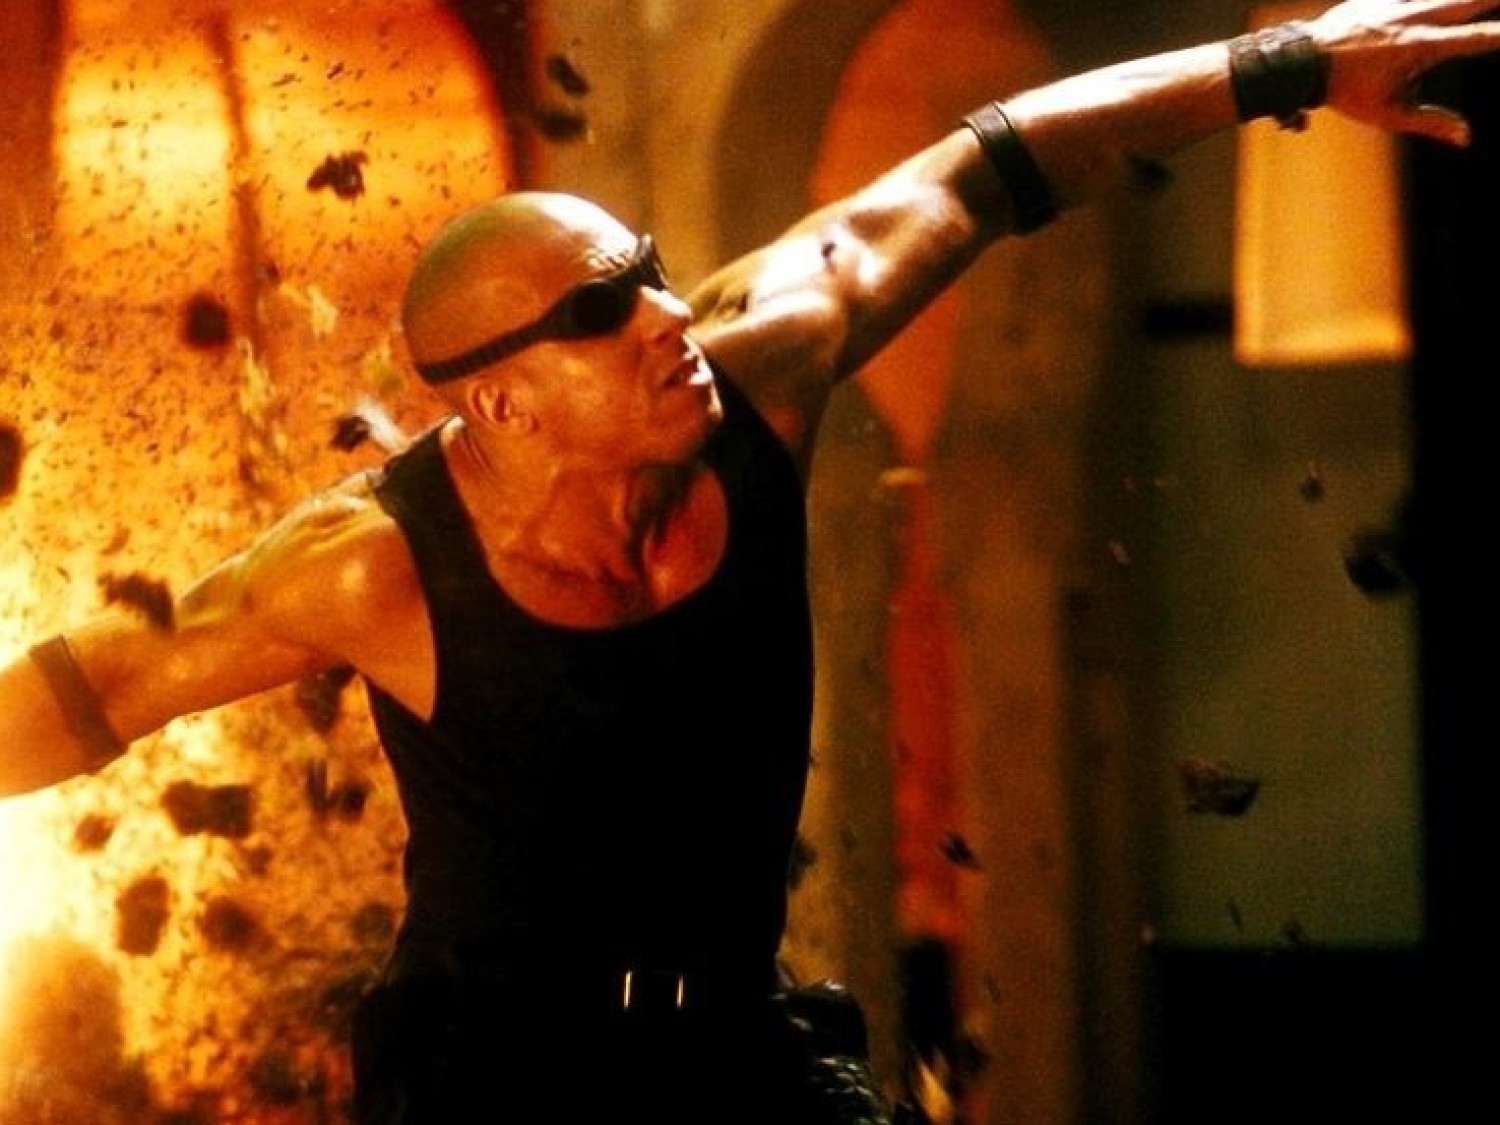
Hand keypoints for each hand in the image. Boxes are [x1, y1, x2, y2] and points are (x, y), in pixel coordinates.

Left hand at [1313, 0, 1499, 144]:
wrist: (1304, 60)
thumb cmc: (1346, 91)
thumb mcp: (1388, 113)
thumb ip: (1430, 123)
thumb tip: (1466, 138)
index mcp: (1421, 46)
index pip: (1473, 39)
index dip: (1499, 35)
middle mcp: (1415, 18)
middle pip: (1467, 1)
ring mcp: (1398, 2)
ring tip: (1481, 1)